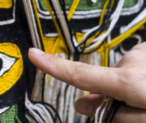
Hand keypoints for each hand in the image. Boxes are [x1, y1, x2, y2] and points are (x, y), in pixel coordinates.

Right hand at [28, 42, 145, 121]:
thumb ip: (114, 115)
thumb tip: (85, 105)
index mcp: (129, 81)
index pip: (79, 74)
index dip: (52, 65)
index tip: (33, 54)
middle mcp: (132, 61)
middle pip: (105, 82)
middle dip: (113, 96)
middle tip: (135, 111)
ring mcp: (142, 53)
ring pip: (123, 76)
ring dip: (133, 89)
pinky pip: (136, 67)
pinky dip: (141, 79)